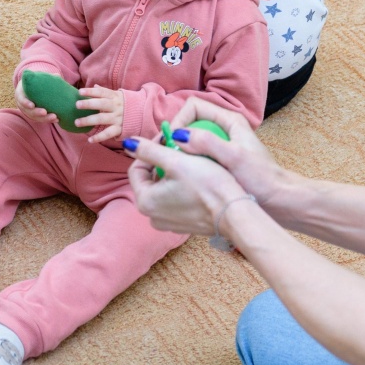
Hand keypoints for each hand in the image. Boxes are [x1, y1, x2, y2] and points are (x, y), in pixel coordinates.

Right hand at [15, 80, 57, 123]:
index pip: (21, 99)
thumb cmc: (32, 82)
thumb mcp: (34, 79)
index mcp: (21, 94)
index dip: (26, 103)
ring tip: (55, 117)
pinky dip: (49, 120)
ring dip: (45, 119)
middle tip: (45, 112)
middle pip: (29, 111)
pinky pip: (41, 119)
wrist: (28, 88)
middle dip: (37, 113)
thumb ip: (44, 78)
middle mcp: (23, 104)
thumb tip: (57, 75)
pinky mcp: (34, 115)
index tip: (32, 105)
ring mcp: (28, 111)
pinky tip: (57, 119)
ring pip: (35, 117)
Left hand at [76, 86, 124, 142]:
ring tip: (77, 122)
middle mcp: (116, 107)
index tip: (79, 92)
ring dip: (89, 121)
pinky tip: (89, 139)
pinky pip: (108, 133)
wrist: (144, 113)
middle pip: (101, 104)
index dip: (91, 92)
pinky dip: (99, 137)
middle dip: (89, 104)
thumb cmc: (126, 104)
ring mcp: (117, 118)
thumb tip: (94, 86)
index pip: (102, 92)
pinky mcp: (120, 129)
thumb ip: (105, 92)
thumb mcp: (118, 95)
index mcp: (115, 97)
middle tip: (77, 105)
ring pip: (102, 119)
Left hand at [126, 136, 252, 237]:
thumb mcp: (175, 161)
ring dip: (172, 174)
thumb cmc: (207, 185)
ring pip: (163, 190)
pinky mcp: (183, 225)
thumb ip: (149, 150)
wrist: (235, 213)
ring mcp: (168, 223)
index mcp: (145, 201)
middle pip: (149, 180)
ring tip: (189, 163)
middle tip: (180, 149)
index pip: (136, 168)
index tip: (168, 139)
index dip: (150, 150)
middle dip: (162, 162)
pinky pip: (175, 201)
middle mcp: (152, 216)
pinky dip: (181, 188)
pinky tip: (197, 180)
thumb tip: (128, 143)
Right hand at [167, 97, 287, 205]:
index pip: (193, 106)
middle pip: (189, 122)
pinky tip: (185, 175)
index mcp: (229, 120)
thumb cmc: (261, 178)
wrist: (278, 200)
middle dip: (176, 137)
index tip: (172, 141)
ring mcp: (220, 144)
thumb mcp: (234, 158)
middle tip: (168, 156)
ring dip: (180, 150)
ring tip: (173, 166)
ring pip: (190, 140)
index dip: (180, 120)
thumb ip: (208, 143)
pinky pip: (195, 154)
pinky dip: (187, 161)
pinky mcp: (218, 159)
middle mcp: (223, 128)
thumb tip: (178, 134)